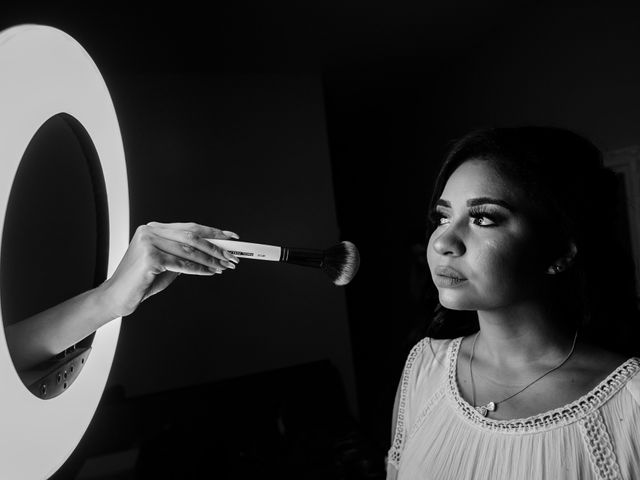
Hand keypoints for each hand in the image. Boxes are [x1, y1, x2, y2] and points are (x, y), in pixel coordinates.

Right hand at [100, 222, 239, 316]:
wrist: (117, 296)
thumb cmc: (142, 280)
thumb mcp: (166, 262)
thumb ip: (184, 254)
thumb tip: (213, 252)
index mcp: (154, 228)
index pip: (190, 227)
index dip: (213, 232)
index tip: (230, 237)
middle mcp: (151, 231)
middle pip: (192, 236)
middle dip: (216, 247)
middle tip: (232, 255)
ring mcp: (149, 243)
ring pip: (189, 250)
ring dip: (211, 259)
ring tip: (225, 266)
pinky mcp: (150, 257)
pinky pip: (182, 264)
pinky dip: (199, 269)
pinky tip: (211, 272)